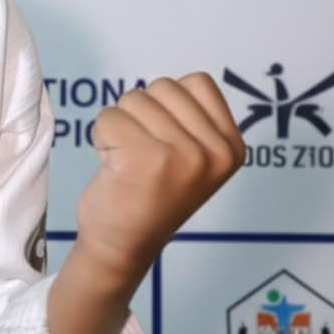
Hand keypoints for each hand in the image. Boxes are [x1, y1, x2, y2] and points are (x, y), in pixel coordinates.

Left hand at [68, 74, 245, 276]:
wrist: (121, 251)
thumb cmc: (153, 197)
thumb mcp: (197, 159)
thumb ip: (195, 121)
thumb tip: (171, 87)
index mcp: (231, 148)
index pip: (199, 82)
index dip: (171, 104)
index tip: (167, 143)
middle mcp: (212, 151)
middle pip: (164, 87)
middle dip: (144, 113)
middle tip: (143, 156)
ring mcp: (180, 155)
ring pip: (136, 98)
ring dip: (122, 124)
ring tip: (128, 161)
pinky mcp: (142, 159)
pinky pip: (109, 117)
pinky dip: (102, 136)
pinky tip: (111, 166)